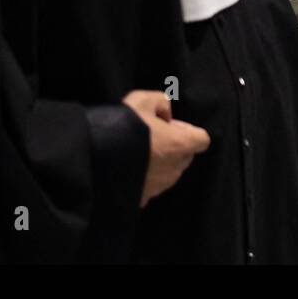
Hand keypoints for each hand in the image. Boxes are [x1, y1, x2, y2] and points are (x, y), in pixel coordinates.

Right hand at [121, 90, 210, 206]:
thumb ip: (161, 101)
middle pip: (186, 155)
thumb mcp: (142, 99)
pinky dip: (145, 178)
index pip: (202, 139)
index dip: (187, 130)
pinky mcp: (145, 199)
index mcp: (181, 145)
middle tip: (152, 136)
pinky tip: (128, 168)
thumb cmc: (124, 128)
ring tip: (137, 152)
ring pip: (169, 171)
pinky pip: (151, 185)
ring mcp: (161, 186)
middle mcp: (176, 168)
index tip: (168, 125)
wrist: (95, 162)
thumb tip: (165, 114)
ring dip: (160, 162)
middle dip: (174, 145)